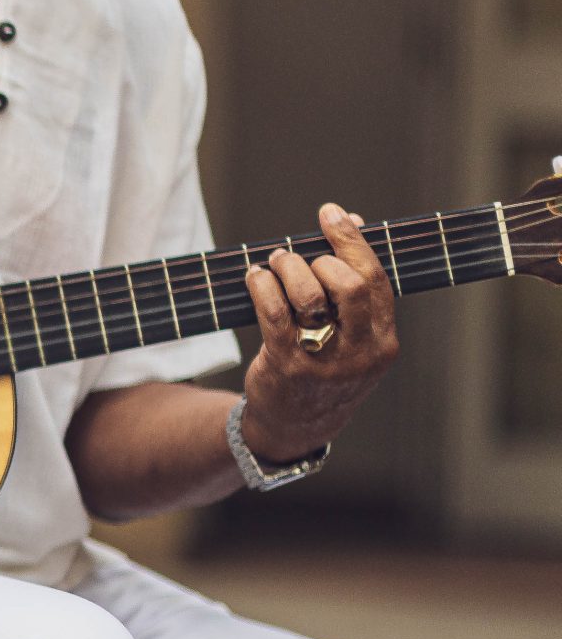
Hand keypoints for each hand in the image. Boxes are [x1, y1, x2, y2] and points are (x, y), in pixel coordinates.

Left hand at [239, 201, 399, 463]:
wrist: (297, 424)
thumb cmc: (325, 364)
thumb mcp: (352, 333)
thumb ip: (354, 283)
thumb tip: (352, 220)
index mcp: (383, 340)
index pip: (375, 280)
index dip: (352, 241)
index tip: (330, 214)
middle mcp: (360, 352)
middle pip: (349, 286)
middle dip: (321, 258)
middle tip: (298, 255)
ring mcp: (324, 361)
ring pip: (309, 297)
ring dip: (288, 269)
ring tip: (276, 264)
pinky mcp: (288, 364)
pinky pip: (273, 312)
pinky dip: (262, 284)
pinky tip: (256, 277)